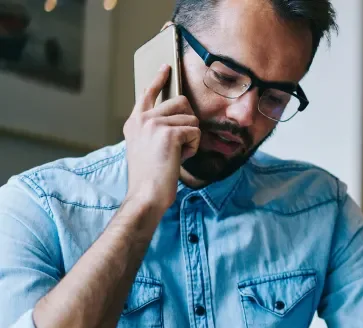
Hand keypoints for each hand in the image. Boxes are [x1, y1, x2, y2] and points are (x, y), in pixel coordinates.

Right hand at [123, 64, 200, 212]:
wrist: (146, 194)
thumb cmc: (150, 177)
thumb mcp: (144, 147)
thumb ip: (154, 130)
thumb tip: (177, 117)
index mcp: (134, 122)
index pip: (147, 94)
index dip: (159, 79)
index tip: (167, 67)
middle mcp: (142, 119)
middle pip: (181, 103)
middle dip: (188, 123)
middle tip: (179, 145)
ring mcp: (154, 124)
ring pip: (191, 119)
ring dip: (191, 139)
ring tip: (176, 155)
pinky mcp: (169, 133)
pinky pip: (195, 132)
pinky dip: (193, 148)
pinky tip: (179, 159)